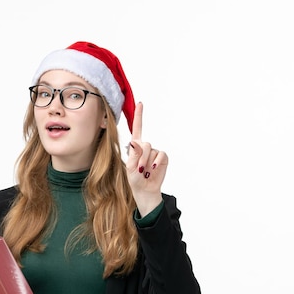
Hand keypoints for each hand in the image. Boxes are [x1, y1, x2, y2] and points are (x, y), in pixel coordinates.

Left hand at [126, 102, 167, 216]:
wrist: (146, 190)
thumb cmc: (135, 180)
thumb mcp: (130, 168)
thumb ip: (134, 155)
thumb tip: (135, 141)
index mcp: (135, 147)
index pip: (137, 129)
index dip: (139, 116)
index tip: (140, 103)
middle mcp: (146, 147)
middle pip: (145, 144)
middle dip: (142, 157)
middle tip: (140, 170)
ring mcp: (155, 152)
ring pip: (152, 151)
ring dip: (148, 163)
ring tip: (145, 173)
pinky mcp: (163, 158)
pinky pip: (161, 156)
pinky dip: (156, 164)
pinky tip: (153, 171)